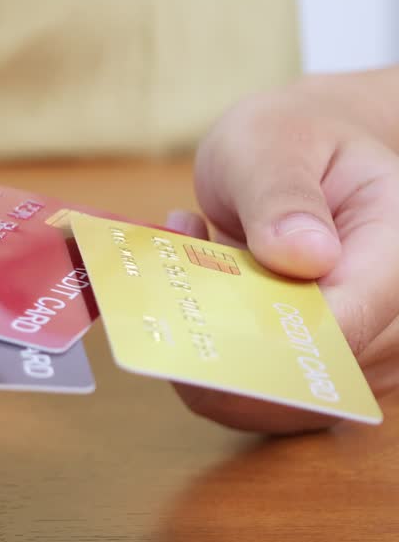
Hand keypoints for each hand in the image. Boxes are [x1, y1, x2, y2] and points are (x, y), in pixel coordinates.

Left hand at [185, 80, 398, 432]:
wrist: (302, 152)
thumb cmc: (292, 141)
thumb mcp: (273, 144)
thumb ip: (282, 195)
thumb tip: (303, 256)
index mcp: (397, 250)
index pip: (344, 324)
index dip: (269, 346)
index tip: (198, 336)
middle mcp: (392, 312)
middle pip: (310, 378)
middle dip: (226, 354)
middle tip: (166, 299)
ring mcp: (360, 347)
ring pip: (278, 400)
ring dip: (211, 354)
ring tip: (183, 272)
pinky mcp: (317, 365)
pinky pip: (257, 391)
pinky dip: (210, 354)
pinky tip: (193, 289)